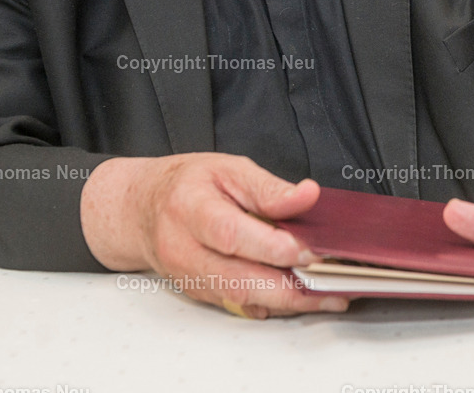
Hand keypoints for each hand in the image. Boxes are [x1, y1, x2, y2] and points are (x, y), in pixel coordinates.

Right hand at [80, 153, 348, 318]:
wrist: (142, 208)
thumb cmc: (187, 184)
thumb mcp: (228, 168)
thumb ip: (268, 187)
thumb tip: (306, 195)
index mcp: (190, 208)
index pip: (231, 234)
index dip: (272, 247)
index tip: (308, 250)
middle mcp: (184, 249)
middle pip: (238, 278)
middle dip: (289, 286)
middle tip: (330, 283)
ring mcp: (190, 276)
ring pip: (241, 298)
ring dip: (288, 301)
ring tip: (327, 294)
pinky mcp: (199, 292)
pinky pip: (239, 305)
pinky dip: (272, 304)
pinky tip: (302, 297)